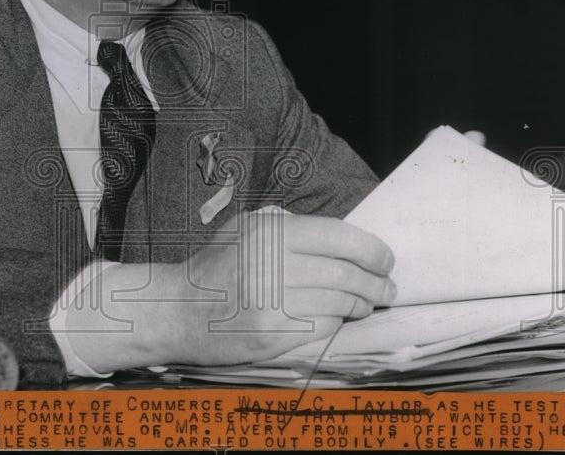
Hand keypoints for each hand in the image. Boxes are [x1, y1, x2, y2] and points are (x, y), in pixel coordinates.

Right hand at [158, 210, 396, 364]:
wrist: (177, 311)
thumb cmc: (215, 266)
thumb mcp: (244, 229)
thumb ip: (287, 227)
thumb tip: (340, 237)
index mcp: (270, 232)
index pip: (337, 236)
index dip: (371, 249)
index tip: (385, 258)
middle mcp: (273, 264)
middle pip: (345, 272)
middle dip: (376, 281)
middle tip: (388, 287)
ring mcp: (272, 303)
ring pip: (339, 302)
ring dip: (362, 303)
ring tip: (369, 303)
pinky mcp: (271, 336)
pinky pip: (321, 327)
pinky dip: (337, 322)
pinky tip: (339, 318)